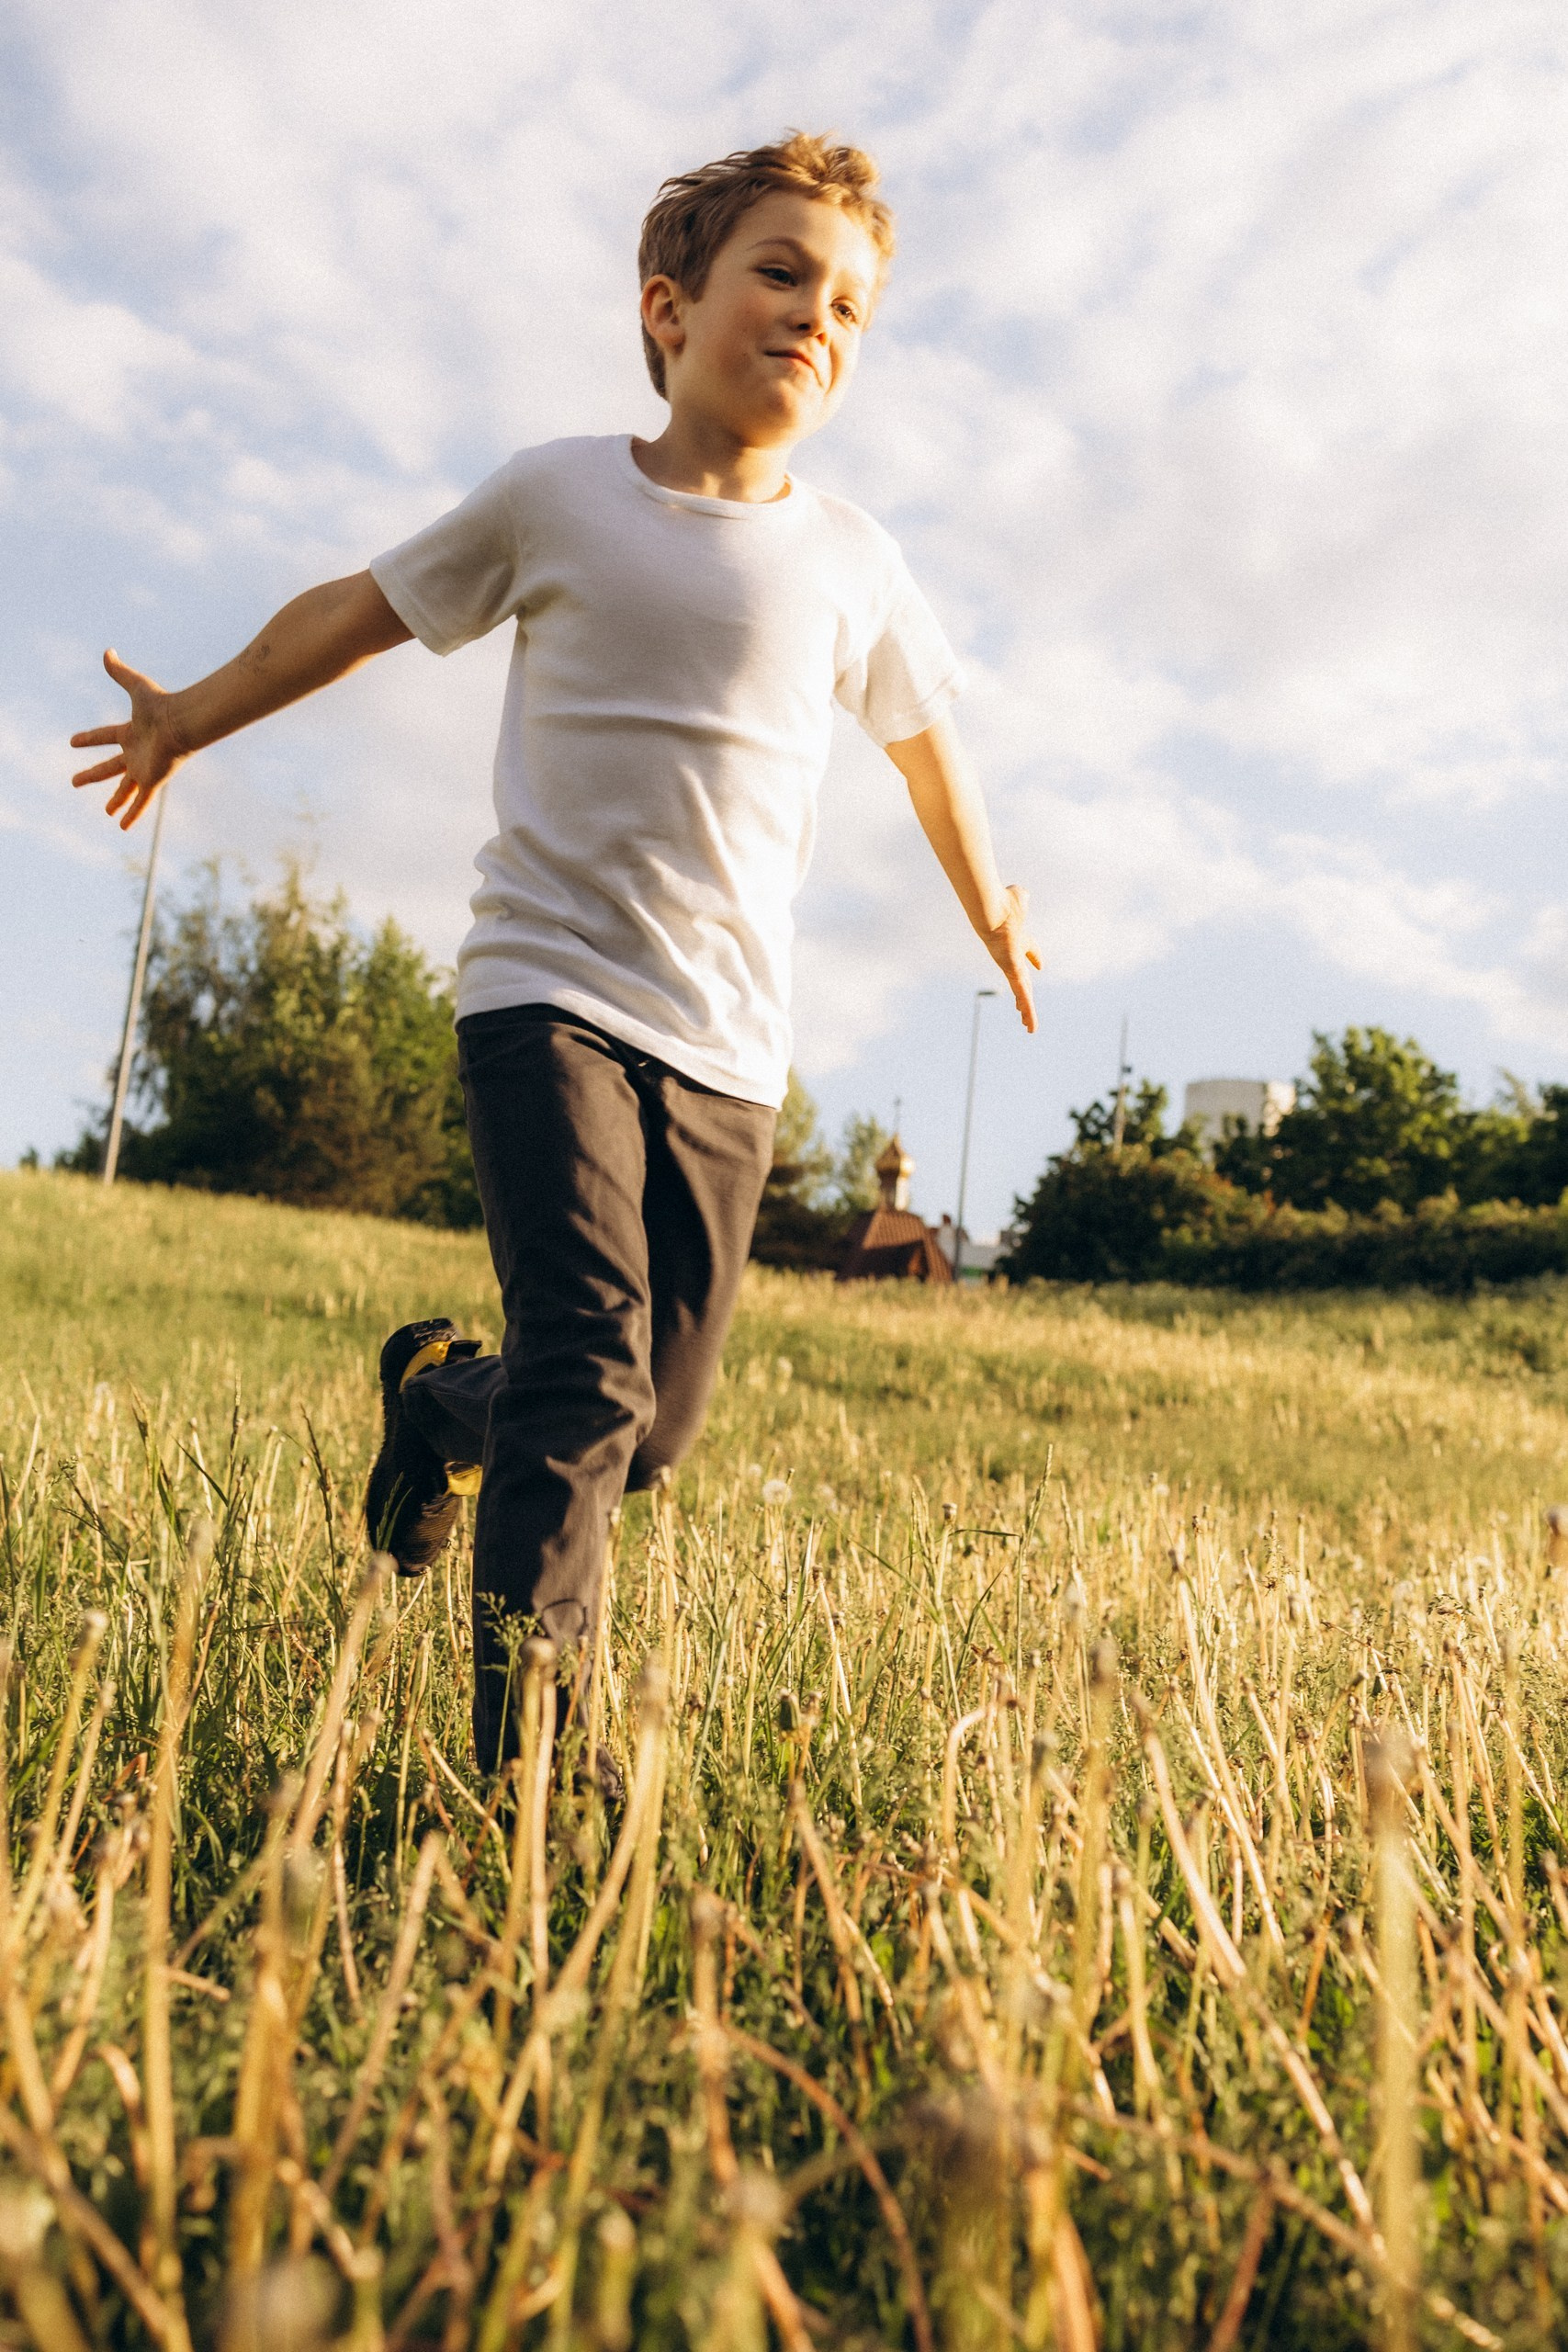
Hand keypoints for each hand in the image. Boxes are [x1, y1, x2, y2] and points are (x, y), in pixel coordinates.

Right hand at [70, 650, 185, 829]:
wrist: (183, 723)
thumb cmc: (162, 705)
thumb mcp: (136, 687)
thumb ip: (120, 673)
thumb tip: (107, 652)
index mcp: (130, 733)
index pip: (104, 736)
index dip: (88, 739)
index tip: (72, 742)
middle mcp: (136, 753)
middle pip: (110, 768)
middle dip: (92, 775)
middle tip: (74, 781)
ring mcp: (144, 768)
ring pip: (125, 788)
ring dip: (115, 800)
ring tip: (107, 812)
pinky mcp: (152, 780)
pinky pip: (140, 801)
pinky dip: (132, 814)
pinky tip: (123, 826)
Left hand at [981, 883, 1041, 1032]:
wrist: (991, 911)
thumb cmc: (1003, 903)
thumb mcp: (1018, 898)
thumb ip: (1020, 897)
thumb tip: (1021, 893)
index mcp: (1017, 941)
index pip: (1027, 952)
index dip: (1034, 956)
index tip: (1039, 965)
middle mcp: (1012, 957)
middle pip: (1021, 980)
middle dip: (1024, 995)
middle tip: (1023, 1009)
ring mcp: (1011, 967)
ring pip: (1021, 993)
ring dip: (1026, 1010)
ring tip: (1029, 1027)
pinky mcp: (1012, 973)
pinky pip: (1022, 995)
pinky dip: (1028, 1011)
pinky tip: (1029, 1026)